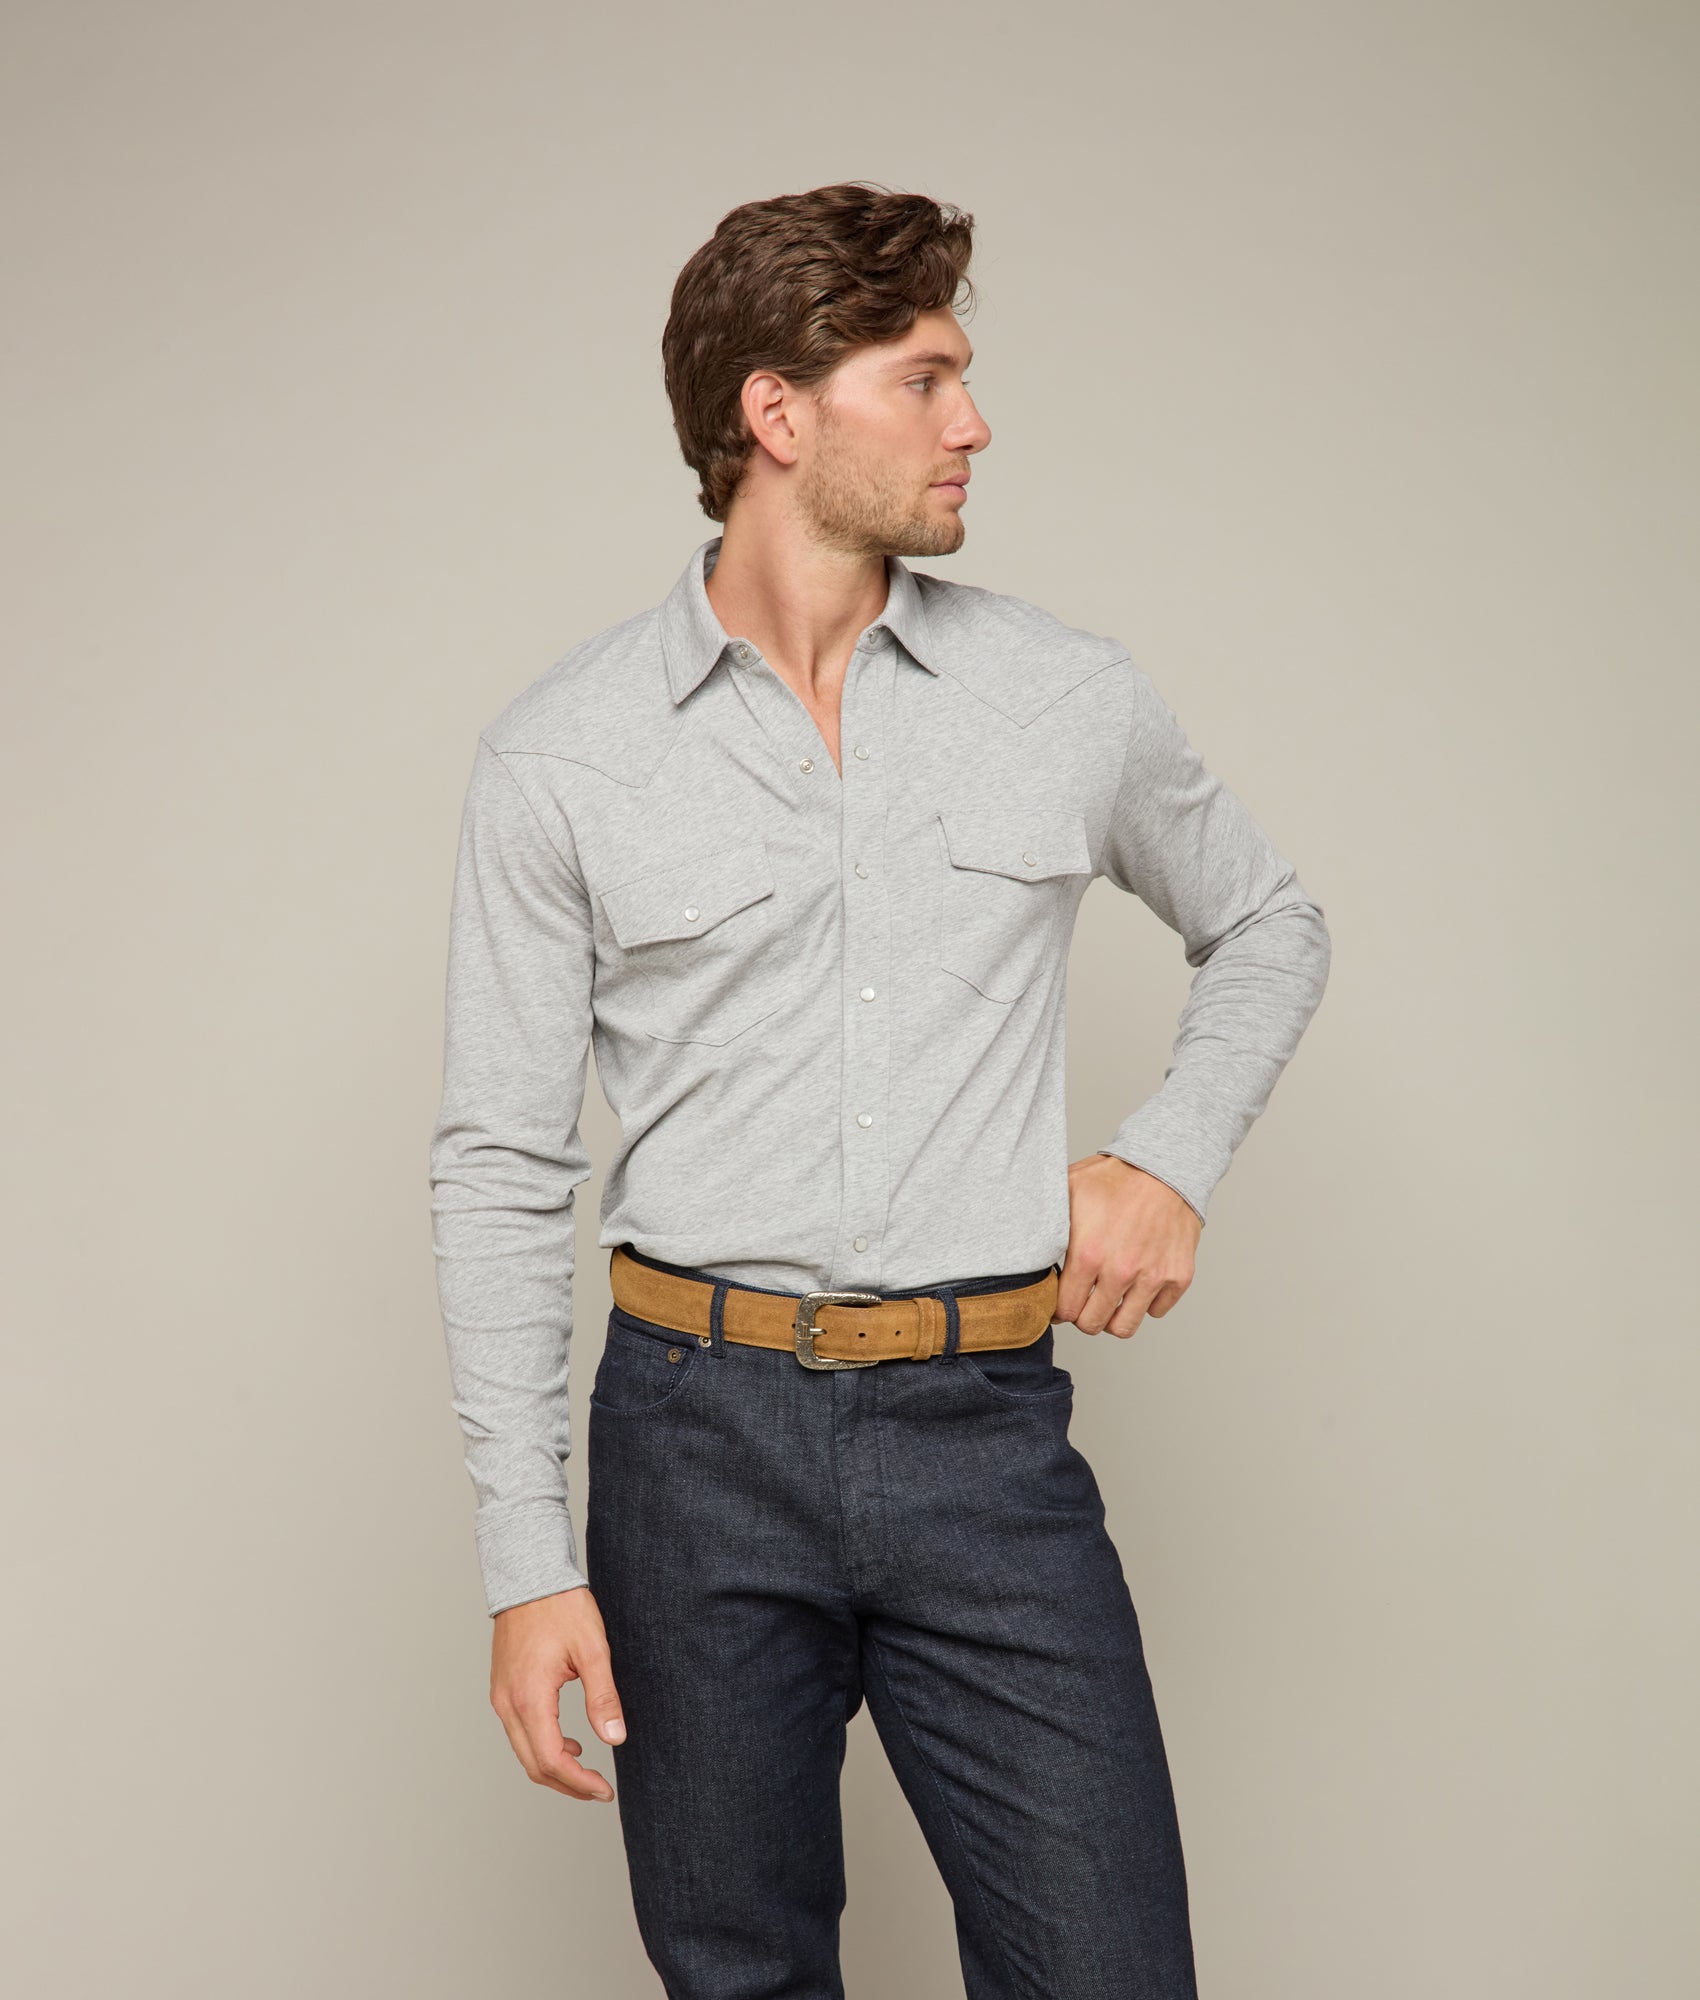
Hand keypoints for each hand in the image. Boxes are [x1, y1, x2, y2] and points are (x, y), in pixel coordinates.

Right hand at [489, 1585, 624, 1800]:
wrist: (530, 1576)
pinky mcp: (502, 1689)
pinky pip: (519, 1732)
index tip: (604, 1791)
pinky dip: (541, 1746)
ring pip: (524, 1751)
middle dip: (567, 1785)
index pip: (551, 1760)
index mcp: (529, 1697)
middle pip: (534, 1764)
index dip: (579, 1783)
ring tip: (587, 1771)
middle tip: (599, 1790)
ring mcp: (500, 1697)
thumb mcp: (592, 1649)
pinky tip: (568, 1742)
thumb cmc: (561, 1606)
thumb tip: (615, 1738)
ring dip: (553, 1767)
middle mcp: (507, 1703)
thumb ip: (603, 1697)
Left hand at [1053, 1154, 1202, 1337]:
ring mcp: (1152, 1276)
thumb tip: (1020, 1245)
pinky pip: (1156, 1310)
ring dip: (1113, 1317)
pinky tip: (1137, 1282)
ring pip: (1124, 1327)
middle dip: (1083, 1316)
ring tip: (1108, 1299)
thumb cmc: (1114, 1177)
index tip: (1061, 1300)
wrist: (1164, 1165)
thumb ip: (1045, 1224)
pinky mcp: (1178, 1276)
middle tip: (1083, 1300)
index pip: (1065, 1310)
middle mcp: (1120, 1271)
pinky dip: (1146, 1302)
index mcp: (1089, 1254)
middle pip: (1092, 1325)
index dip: (1059, 1309)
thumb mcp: (1068, 1191)